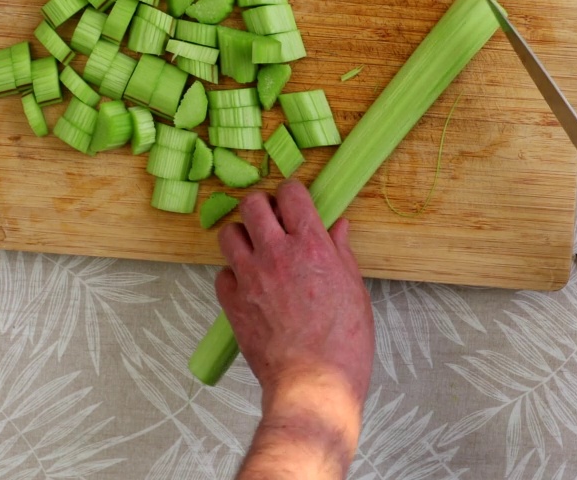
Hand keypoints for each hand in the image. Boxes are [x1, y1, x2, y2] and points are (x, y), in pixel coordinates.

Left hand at [215, 179, 373, 478]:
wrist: (314, 383)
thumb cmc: (343, 343)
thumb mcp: (354, 290)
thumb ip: (340, 253)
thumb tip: (338, 227)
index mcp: (311, 245)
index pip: (291, 193)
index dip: (292, 193)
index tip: (295, 202)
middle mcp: (276, 253)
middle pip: (252, 203)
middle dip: (261, 206)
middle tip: (271, 221)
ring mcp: (250, 277)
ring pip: (228, 233)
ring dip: (242, 236)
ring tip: (255, 250)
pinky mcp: (232, 302)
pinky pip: (222, 274)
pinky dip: (233, 275)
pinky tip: (249, 286)